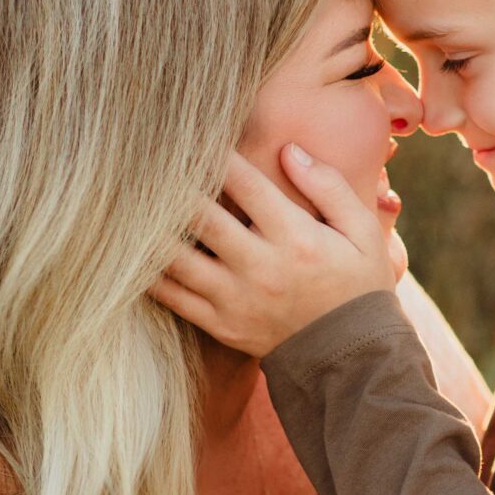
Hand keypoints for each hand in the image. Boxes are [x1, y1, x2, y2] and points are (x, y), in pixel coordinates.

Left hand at [151, 148, 397, 357]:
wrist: (351, 359)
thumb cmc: (358, 285)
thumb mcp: (362, 231)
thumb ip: (328, 186)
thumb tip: (288, 150)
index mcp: (295, 237)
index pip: (244, 183)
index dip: (216, 153)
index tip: (197, 135)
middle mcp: (260, 266)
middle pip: (199, 216)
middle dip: (173, 184)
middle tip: (150, 160)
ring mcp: (235, 299)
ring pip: (175, 257)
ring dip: (152, 228)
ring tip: (133, 201)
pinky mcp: (220, 325)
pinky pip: (172, 297)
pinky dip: (148, 273)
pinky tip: (134, 250)